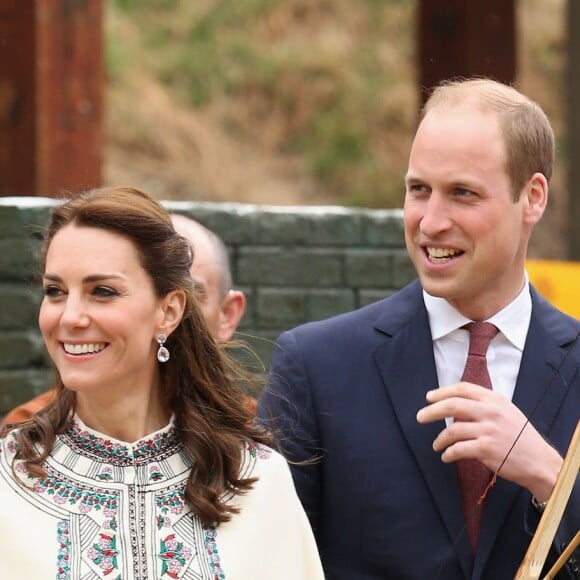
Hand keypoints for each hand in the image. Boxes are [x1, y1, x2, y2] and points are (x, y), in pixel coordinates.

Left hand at [416, 382, 562, 500]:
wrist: (540, 461)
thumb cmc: (520, 437)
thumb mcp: (506, 412)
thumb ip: (484, 405)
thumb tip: (455, 403)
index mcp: (494, 400)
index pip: (463, 389)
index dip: (442, 392)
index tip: (429, 398)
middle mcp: (491, 412)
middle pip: (452, 405)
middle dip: (432, 411)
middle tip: (420, 417)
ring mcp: (489, 430)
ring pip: (453, 430)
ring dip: (440, 439)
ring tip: (436, 445)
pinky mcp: (487, 449)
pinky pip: (458, 449)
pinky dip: (448, 453)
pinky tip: (446, 456)